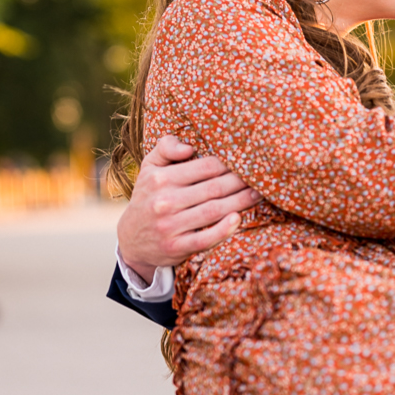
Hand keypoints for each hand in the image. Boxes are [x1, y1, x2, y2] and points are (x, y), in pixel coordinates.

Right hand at [117, 135, 260, 280]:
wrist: (131, 239)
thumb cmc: (149, 197)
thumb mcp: (149, 168)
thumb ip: (165, 148)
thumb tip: (189, 147)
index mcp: (160, 179)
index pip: (205, 167)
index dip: (230, 163)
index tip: (248, 160)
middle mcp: (164, 202)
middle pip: (214, 188)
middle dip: (241, 181)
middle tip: (263, 176)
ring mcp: (170, 226)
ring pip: (214, 210)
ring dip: (241, 201)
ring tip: (259, 193)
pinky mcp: (176, 248)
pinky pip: (205, 238)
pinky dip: (224, 229)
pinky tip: (238, 219)